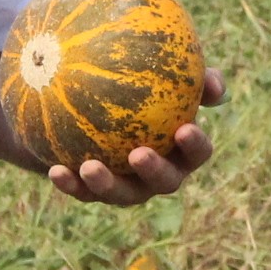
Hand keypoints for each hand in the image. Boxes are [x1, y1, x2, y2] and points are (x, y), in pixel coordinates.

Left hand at [44, 71, 225, 203]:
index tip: (184, 129)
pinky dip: (70, 183)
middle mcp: (159, 174)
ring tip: (89, 167)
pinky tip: (55, 171)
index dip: (195, 145)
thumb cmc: (142, 88)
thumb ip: (191, 75)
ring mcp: (128, 187)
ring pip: (122, 194)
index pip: (198, 152)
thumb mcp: (166, 76)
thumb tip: (215, 84)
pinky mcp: (95, 192)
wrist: (93, 107)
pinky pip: (83, 192)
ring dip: (106, 184)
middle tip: (138, 154)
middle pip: (165, 181)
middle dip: (154, 172)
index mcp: (182, 150)